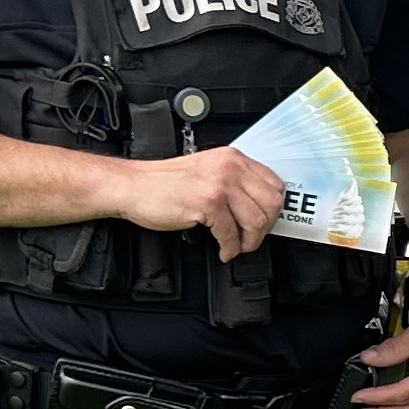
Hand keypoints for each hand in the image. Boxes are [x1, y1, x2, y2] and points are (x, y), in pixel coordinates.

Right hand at [124, 149, 288, 256]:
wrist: (133, 186)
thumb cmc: (164, 182)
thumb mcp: (207, 170)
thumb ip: (234, 180)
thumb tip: (259, 205)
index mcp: (232, 158)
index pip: (275, 184)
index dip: (273, 209)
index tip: (265, 221)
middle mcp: (229, 168)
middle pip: (271, 204)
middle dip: (264, 228)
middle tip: (251, 238)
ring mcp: (219, 185)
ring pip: (256, 222)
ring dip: (248, 242)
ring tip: (236, 246)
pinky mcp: (207, 204)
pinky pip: (231, 235)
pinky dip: (229, 249)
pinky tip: (223, 250)